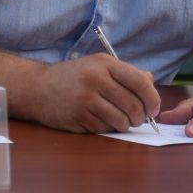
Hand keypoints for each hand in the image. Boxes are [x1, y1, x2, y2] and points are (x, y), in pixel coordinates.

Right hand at [32, 54, 160, 132]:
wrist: (39, 88)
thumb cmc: (73, 76)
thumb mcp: (98, 65)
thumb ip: (126, 72)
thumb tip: (150, 82)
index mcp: (104, 64)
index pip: (140, 82)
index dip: (152, 98)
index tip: (154, 108)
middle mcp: (95, 80)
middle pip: (133, 105)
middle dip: (141, 117)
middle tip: (139, 119)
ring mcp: (86, 100)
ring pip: (120, 120)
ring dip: (125, 125)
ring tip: (122, 121)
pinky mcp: (79, 117)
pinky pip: (104, 128)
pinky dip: (108, 128)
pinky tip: (102, 121)